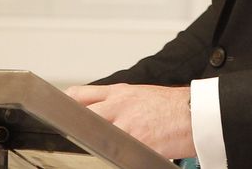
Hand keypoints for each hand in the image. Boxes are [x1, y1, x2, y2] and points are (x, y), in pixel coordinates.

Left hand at [65, 83, 194, 159]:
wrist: (195, 113)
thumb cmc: (171, 105)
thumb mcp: (138, 93)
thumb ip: (114, 99)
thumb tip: (95, 109)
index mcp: (118, 93)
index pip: (78, 95)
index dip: (64, 106)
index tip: (56, 116)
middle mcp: (118, 107)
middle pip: (81, 117)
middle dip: (74, 129)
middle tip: (71, 139)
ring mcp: (127, 126)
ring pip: (96, 137)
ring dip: (95, 144)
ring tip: (96, 150)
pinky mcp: (138, 144)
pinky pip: (118, 153)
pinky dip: (114, 157)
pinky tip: (117, 158)